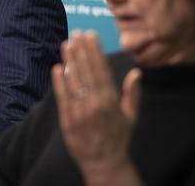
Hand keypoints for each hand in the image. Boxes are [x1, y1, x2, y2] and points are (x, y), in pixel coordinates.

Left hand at [52, 31, 141, 183]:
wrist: (103, 162)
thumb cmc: (118, 137)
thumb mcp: (131, 116)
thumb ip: (132, 93)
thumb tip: (136, 72)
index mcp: (112, 101)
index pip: (102, 70)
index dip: (95, 51)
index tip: (91, 36)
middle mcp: (95, 104)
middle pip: (87, 71)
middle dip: (81, 50)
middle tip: (77, 33)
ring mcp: (80, 111)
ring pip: (74, 81)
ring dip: (69, 61)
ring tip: (66, 43)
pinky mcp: (67, 119)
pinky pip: (63, 97)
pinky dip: (59, 81)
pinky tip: (58, 67)